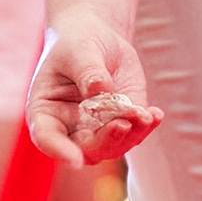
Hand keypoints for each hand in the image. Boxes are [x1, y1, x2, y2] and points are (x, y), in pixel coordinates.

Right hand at [28, 7, 162, 168]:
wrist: (97, 40)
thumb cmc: (77, 44)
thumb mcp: (78, 52)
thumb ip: (88, 71)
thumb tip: (101, 90)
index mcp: (46, 113)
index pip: (48, 139)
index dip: (61, 151)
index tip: (76, 160)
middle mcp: (70, 127)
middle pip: (86, 148)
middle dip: (106, 140)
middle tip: (123, 123)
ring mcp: (97, 127)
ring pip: (114, 146)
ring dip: (131, 135)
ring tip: (146, 115)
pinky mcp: (122, 119)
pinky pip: (134, 132)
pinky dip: (146, 126)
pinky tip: (155, 114)